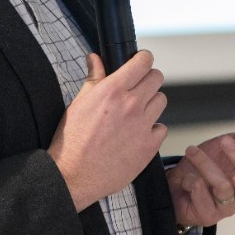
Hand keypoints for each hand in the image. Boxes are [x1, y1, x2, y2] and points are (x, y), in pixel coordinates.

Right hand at [48, 51, 167, 210]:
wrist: (73, 176)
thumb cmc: (72, 141)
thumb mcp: (79, 103)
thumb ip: (93, 78)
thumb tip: (95, 59)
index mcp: (112, 90)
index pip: (143, 62)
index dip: (143, 59)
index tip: (142, 61)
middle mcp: (131, 105)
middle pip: (156, 78)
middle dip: (147, 79)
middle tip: (137, 88)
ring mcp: (142, 126)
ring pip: (161, 101)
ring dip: (151, 103)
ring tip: (136, 113)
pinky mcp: (149, 146)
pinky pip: (162, 128)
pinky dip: (152, 129)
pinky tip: (138, 134)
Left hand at [167, 118, 234, 227]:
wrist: (178, 186)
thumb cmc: (209, 165)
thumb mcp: (230, 145)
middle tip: (224, 141)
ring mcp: (228, 208)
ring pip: (223, 187)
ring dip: (206, 165)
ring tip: (191, 151)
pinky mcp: (208, 216)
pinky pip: (203, 198)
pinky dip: (192, 181)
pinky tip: (186, 176)